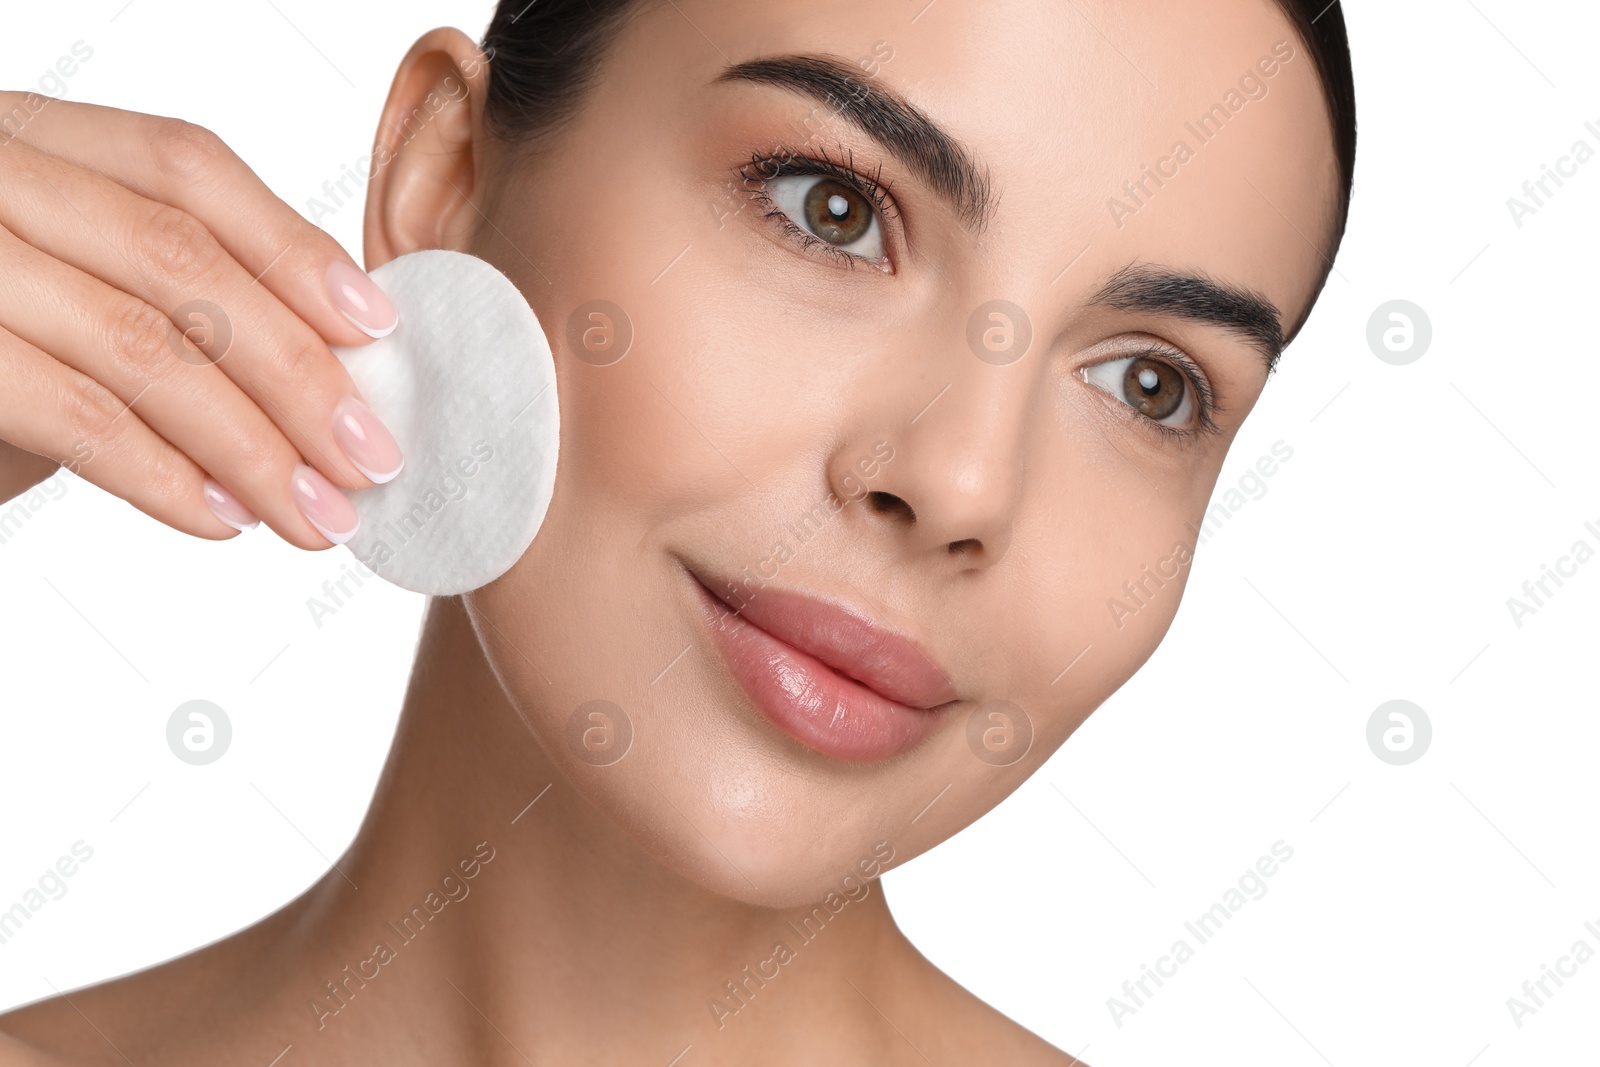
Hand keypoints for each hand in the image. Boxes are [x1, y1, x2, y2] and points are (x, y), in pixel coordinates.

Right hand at [0, 93, 404, 547]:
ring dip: (249, 444)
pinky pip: (69, 411)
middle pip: (179, 259)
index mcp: (32, 139)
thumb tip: (338, 367)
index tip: (380, 334)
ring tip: (315, 514)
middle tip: (369, 461)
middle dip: (297, 371)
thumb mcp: (73, 294)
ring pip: (137, 341)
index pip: (187, 170)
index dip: (294, 250)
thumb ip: (175, 298)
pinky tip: (224, 520)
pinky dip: (161, 475)